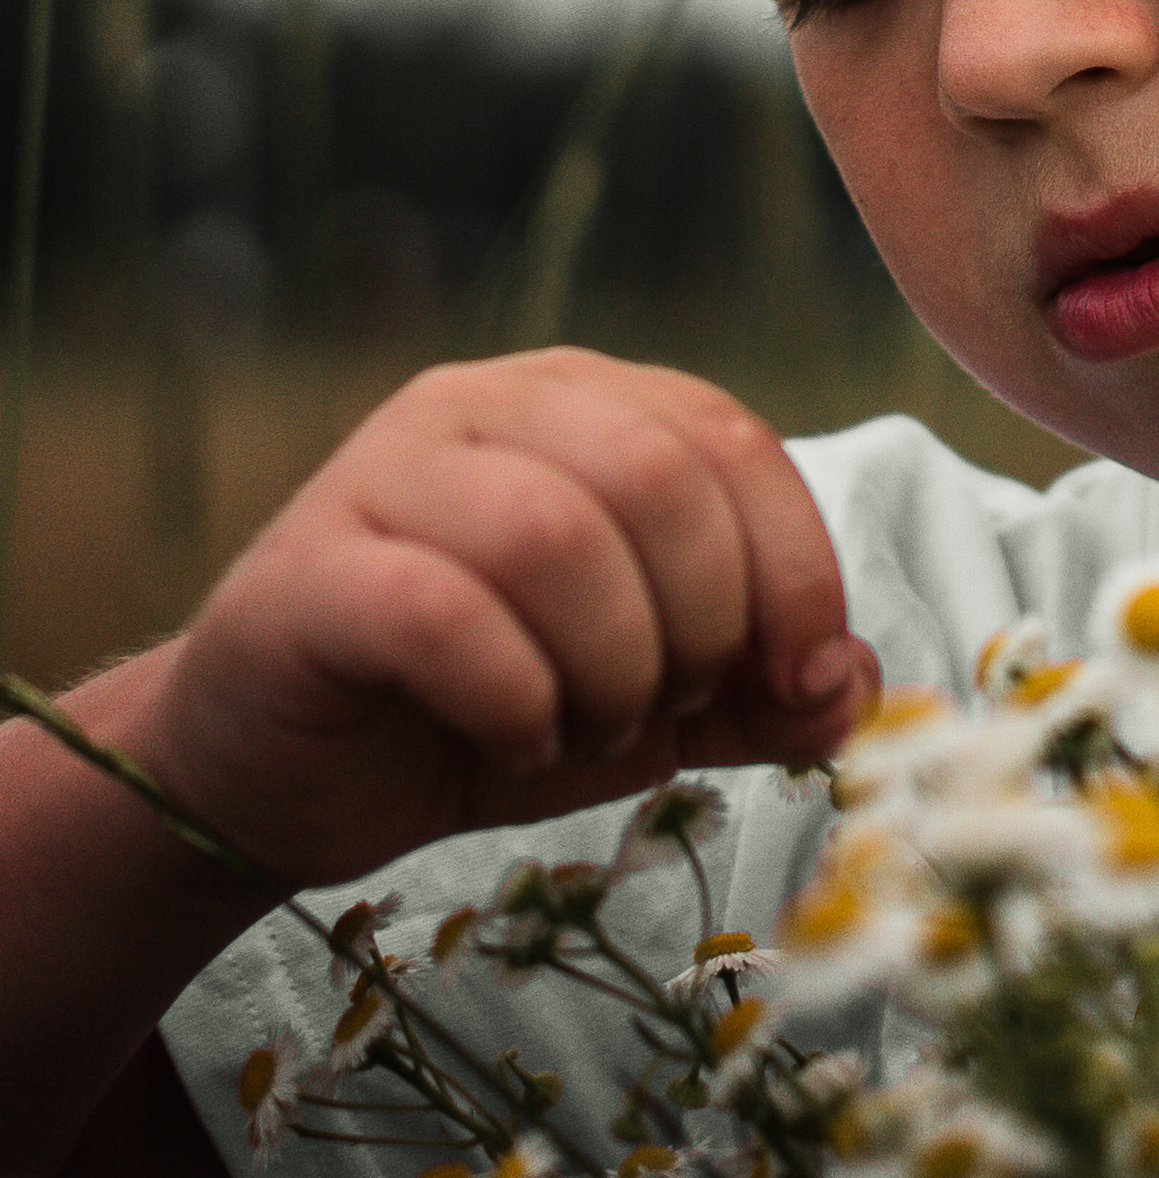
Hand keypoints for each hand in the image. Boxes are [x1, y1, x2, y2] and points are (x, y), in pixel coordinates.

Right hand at [138, 350, 876, 884]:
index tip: (801, 679)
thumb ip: (762, 690)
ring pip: (552, 533)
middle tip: (659, 710)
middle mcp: (484, 405)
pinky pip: (441, 612)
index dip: (797, 569)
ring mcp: (385, 473)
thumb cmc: (482, 710)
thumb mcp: (656, 704)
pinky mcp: (311, 570)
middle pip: (657, 476)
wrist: (282, 774)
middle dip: (698, 624)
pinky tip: (513, 738)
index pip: (732, 440)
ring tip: (582, 727)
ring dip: (606, 665)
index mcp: (584, 403)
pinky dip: (512, 697)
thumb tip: (857, 682)